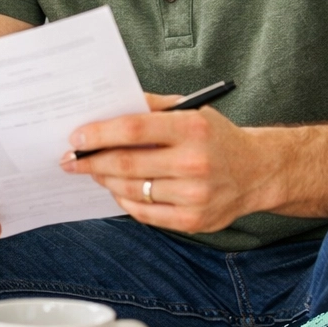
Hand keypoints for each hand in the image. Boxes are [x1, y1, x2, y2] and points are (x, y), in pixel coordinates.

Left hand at [60, 93, 270, 232]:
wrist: (257, 171)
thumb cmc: (214, 136)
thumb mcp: (190, 109)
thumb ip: (150, 106)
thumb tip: (105, 108)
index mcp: (192, 128)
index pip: (133, 130)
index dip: (99, 134)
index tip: (76, 136)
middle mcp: (194, 163)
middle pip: (126, 163)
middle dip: (90, 161)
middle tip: (70, 159)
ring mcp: (195, 196)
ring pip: (131, 190)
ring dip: (104, 180)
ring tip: (92, 171)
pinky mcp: (193, 221)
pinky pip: (144, 213)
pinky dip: (124, 200)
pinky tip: (116, 189)